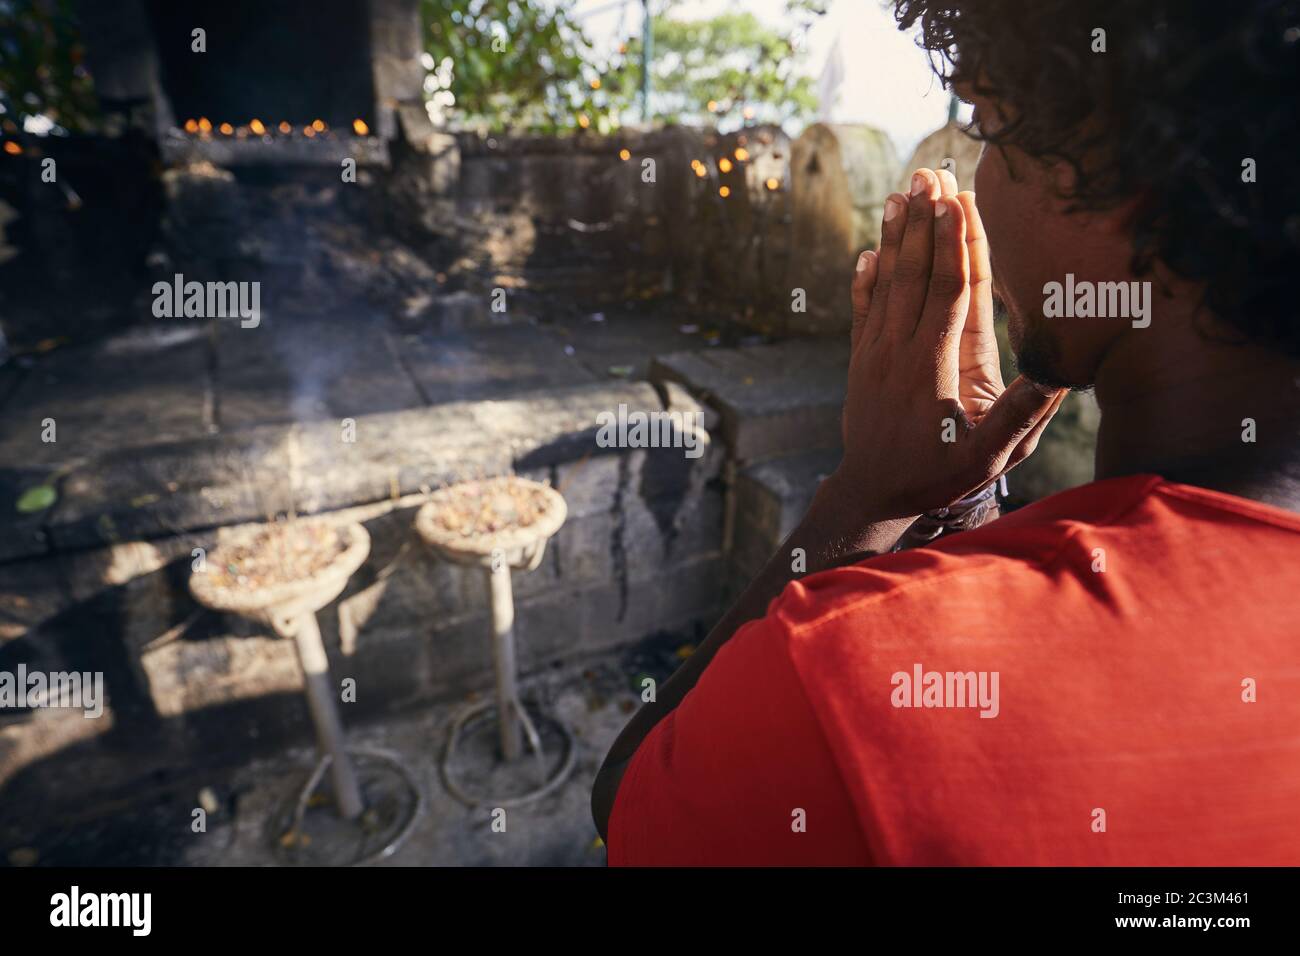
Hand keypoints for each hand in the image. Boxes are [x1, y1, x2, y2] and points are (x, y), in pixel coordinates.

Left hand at [837, 168, 1066, 520]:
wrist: (871, 494)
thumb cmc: (937, 476)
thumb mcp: (988, 457)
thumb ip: (1021, 416)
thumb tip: (1060, 375)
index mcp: (934, 366)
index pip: (948, 293)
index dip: (954, 246)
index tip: (957, 202)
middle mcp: (900, 351)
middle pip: (915, 275)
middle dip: (924, 223)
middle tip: (929, 173)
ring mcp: (875, 353)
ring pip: (887, 285)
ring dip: (895, 238)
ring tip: (901, 192)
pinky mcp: (860, 360)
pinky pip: (861, 310)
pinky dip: (864, 279)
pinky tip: (868, 250)